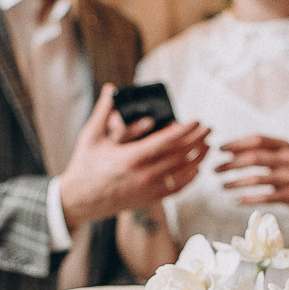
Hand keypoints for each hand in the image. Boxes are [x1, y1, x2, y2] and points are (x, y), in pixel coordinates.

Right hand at [60, 84, 209, 230]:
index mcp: (131, 157)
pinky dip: (189, 179)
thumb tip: (109, 89)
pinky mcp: (149, 199)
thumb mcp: (90, 136)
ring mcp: (148, 189)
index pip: (167, 141)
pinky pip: (176, 189)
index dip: (186, 131)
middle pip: (180, 156)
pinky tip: (196, 169)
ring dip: (198, 159)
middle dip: (197, 141)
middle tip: (209, 129)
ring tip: (207, 146)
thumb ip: (103, 111)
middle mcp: (144, 174)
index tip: (197, 121)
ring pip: (182, 174)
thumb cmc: (85, 166)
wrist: (79, 199)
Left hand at [216, 135, 288, 212]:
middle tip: (215, 170)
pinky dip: (248, 199)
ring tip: (222, 186)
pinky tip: (235, 201)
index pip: (256, 139)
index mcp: (285, 146)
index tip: (218, 149)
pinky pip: (264, 198)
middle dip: (230, 164)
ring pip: (256, 179)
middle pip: (253, 158)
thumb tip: (230, 150)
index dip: (235, 143)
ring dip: (235, 183)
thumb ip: (262, 151)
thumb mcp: (283, 156)